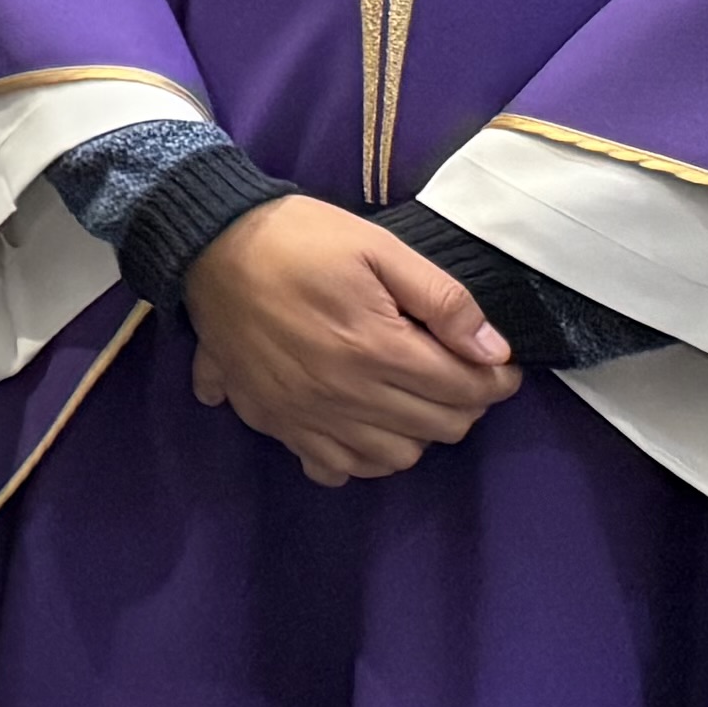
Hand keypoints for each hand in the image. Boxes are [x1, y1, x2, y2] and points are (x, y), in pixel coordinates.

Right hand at [182, 198, 517, 485]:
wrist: (208, 244)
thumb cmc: (300, 238)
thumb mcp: (379, 247)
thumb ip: (442, 298)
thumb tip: (492, 350)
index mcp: (376, 347)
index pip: (465, 389)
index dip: (496, 379)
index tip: (499, 364)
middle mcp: (345, 394)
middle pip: (437, 428)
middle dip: (463, 403)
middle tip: (456, 372)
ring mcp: (306, 414)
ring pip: (393, 458)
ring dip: (415, 433)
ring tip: (410, 398)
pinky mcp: (274, 420)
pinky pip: (334, 468)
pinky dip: (358, 457)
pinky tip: (360, 424)